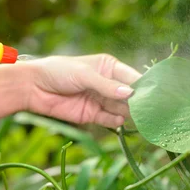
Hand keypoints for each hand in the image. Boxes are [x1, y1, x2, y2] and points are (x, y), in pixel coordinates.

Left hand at [26, 54, 140, 127]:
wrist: (33, 87)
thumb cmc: (58, 72)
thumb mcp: (83, 74)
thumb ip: (106, 85)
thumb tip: (130, 93)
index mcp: (109, 67)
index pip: (132, 77)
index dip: (143, 86)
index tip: (156, 94)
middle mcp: (108, 84)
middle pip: (130, 95)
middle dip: (139, 102)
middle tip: (150, 110)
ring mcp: (101, 100)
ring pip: (121, 109)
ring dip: (129, 113)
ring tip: (139, 118)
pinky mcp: (92, 115)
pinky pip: (109, 120)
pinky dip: (116, 122)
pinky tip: (120, 121)